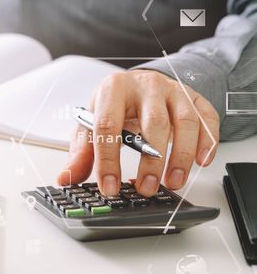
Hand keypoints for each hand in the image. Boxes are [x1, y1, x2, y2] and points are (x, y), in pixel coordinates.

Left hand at [57, 70, 219, 196]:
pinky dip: (208, 142)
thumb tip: (66, 178)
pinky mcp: (193, 97)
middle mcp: (145, 86)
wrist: (135, 84)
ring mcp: (172, 90)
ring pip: (184, 122)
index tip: (109, 187)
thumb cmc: (112, 106)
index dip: (108, 160)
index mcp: (113, 89)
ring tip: (174, 182)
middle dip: (151, 162)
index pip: (108, 125)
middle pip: (152, 123)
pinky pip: (207, 118)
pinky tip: (201, 162)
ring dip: (181, 156)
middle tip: (146, 189)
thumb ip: (81, 153)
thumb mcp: (90, 125)